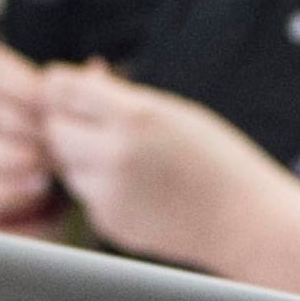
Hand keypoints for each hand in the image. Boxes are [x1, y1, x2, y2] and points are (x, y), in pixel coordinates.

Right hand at [0, 41, 60, 223]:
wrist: (15, 150)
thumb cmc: (40, 114)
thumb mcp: (51, 94)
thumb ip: (70, 85)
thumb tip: (95, 71)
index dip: (23, 88)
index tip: (52, 107)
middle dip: (22, 130)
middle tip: (54, 144)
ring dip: (12, 160)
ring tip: (45, 167)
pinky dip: (5, 190)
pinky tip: (35, 188)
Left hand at [33, 63, 279, 267]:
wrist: (245, 221)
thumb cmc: (217, 159)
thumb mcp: (174, 112)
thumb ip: (122, 98)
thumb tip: (77, 79)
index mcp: (136, 117)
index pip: (64, 90)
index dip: (59, 85)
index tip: (62, 84)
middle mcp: (115, 154)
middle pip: (54, 129)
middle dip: (65, 122)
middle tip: (89, 120)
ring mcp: (109, 193)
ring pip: (66, 165)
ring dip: (80, 156)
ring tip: (126, 157)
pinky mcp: (108, 222)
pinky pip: (86, 195)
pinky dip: (100, 187)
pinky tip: (139, 187)